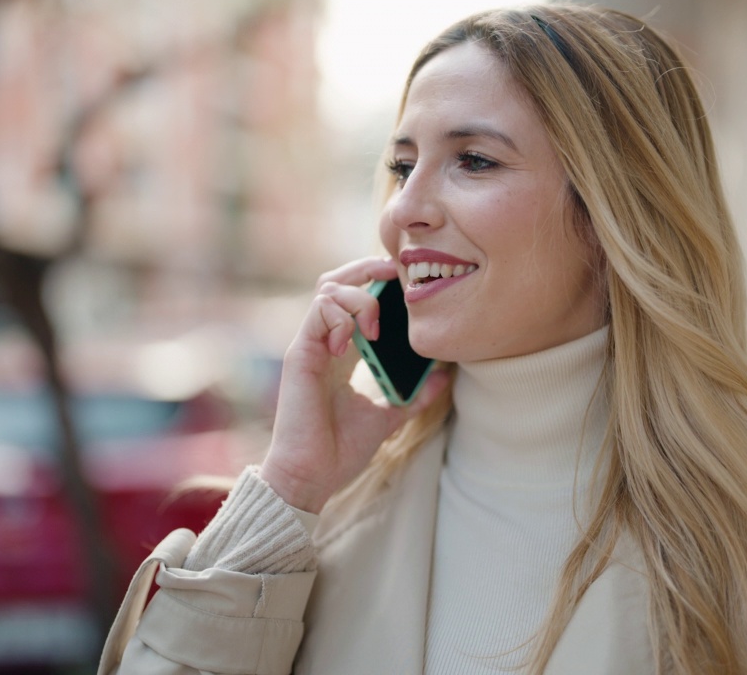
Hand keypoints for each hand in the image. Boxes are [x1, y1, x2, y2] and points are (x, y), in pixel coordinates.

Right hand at [259, 257, 449, 512]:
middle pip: (337, 281)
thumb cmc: (340, 451)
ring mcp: (310, 346)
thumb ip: (414, 395)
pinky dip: (340, 317)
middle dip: (367, 268)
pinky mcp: (300, 355)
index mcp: (342, 352)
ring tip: (377, 324)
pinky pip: (318, 313)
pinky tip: (353, 342)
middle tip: (397, 276)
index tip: (408, 284)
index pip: (355, 298)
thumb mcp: (388, 417)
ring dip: (360, 296)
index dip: (379, 282)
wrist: (311, 477)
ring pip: (328, 289)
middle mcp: (324, 342)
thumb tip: (446, 376)